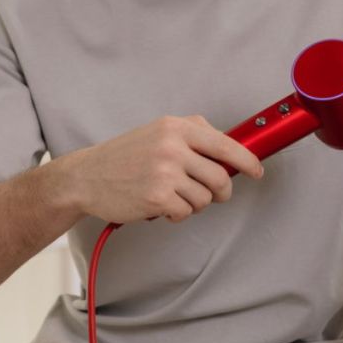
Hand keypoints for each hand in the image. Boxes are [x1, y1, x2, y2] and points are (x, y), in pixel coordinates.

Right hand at [54, 115, 263, 222]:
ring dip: (195, 204)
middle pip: (220, 177)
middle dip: (222, 192)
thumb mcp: (157, 132)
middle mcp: (172, 147)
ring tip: (174, 197)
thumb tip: (230, 146)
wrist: (86, 177)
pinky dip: (177, 214)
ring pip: (205, 198)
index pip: (225, 144)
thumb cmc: (124, 157)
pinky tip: (161, 206)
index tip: (256, 171)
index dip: (247, 161)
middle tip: (213, 195)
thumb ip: (193, 134)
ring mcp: (165, 172)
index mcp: (176, 127)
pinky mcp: (157, 197)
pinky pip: (186, 212)